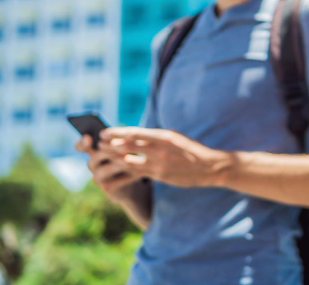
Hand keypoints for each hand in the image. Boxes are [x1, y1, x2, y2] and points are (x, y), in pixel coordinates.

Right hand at [75, 133, 141, 203]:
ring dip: (116, 165)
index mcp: (95, 150)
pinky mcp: (107, 188)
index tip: (88, 138)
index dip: (82, 142)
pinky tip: (138, 173)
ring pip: (103, 170)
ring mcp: (98, 177)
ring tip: (128, 159)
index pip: (81, 146)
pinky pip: (114, 183)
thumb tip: (126, 132)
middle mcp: (93, 164)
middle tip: (121, 148)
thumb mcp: (128, 144)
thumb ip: (121, 138)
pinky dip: (126, 177)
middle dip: (108, 151)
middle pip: (95, 156)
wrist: (135, 180)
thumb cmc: (131, 156)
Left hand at [99, 127, 230, 187]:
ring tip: (103, 155)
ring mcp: (160, 164)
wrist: (210, 166)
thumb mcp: (175, 138)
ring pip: (130, 160)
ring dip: (115, 157)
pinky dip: (126, 169)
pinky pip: (138, 172)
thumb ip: (156, 137)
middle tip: (98, 144)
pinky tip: (117, 167)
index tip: (104, 132)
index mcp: (164, 136)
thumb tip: (135, 135)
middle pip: (129, 146)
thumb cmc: (191, 150)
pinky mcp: (161, 175)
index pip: (135, 133)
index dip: (117, 133)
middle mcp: (160, 149)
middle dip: (111, 145)